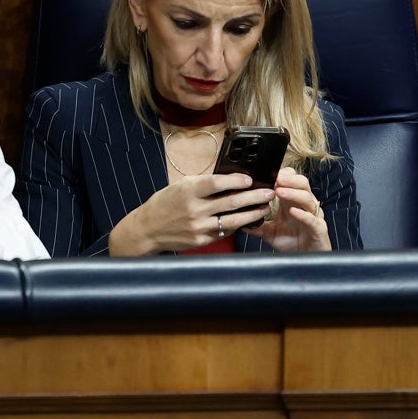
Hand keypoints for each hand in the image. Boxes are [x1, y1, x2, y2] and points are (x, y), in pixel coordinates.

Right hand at [108, 173, 273, 255]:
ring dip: (252, 213)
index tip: (250, 179)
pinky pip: (224, 232)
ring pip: (232, 220)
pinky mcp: (201, 240)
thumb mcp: (180, 186)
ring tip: (265, 208)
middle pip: (231, 202)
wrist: (148, 229)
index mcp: (188, 191)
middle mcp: (194, 209)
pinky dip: (237, 225)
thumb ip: (202, 183)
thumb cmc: (164, 203)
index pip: (217, 183)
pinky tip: (248, 220)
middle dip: (254, 197)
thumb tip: (228, 178)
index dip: (236, 180)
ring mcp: (199, 227)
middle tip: (269, 193)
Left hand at [244, 167, 330, 251]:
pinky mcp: (318, 229)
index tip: (269, 174)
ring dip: (293, 193)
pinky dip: (303, 214)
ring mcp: (312, 216)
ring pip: (307, 198)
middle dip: (289, 179)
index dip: (283, 175)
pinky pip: (312, 219)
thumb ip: (258, 226)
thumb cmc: (292, 242)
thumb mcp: (270, 233)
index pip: (292, 181)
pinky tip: (293, 211)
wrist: (305, 260)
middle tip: (276, 178)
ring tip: (279, 191)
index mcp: (292, 202)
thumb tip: (241, 222)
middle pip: (302, 183)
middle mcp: (303, 206)